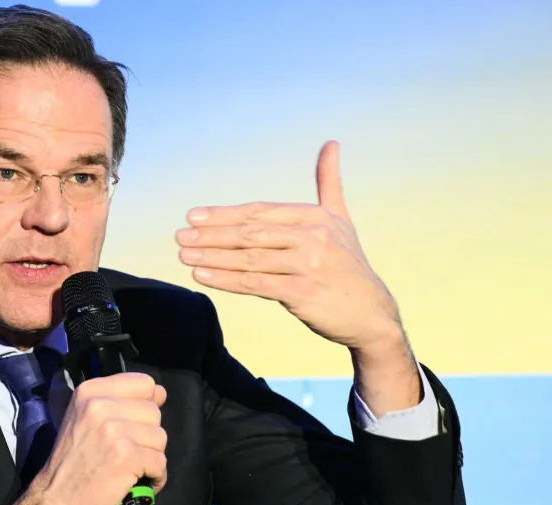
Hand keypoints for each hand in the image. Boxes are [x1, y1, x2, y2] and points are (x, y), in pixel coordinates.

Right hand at [0, 373, 166, 504]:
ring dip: (151, 457)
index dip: (147, 403)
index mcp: (91, 391)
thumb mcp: (85, 418)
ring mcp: (114, 431)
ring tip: (131, 467)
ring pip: (160, 437)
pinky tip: (137, 481)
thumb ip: (119, 402)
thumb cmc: (73, 460)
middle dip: (147, 435)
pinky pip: (160, 463)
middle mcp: (101, 406)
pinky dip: (155, 477)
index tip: (135, 422)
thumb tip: (161, 393)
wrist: (55, 499)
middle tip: (127, 452)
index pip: (144, 383)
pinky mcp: (127, 457)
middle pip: (154, 412)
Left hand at [175, 141, 419, 412]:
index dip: (224, 214)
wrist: (372, 313)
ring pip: (249, 259)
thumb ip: (329, 182)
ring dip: (212, 257)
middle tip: (179, 237)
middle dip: (211, 235)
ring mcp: (307, 265)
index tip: (193, 216)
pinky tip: (203, 276)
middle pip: (250, 233)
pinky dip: (226, 280)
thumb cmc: (349, 265)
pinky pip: (255, 284)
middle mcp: (312, 237)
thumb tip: (331, 143)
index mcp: (316, 216)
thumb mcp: (341, 219)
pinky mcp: (301, 292)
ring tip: (184, 256)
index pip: (259, 212)